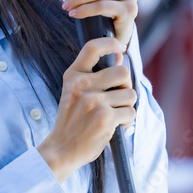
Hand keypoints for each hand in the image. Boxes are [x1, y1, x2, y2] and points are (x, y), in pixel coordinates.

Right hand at [37, 37, 136, 183]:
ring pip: (130, 94)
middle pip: (122, 72)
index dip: (110, 43)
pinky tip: (116, 125)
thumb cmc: (72, 120)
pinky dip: (128, 121)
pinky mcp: (105, 117)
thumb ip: (96, 74)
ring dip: (127, 106)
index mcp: (73, 75)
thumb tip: (119, 55)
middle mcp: (83, 85)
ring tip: (114, 114)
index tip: (121, 48)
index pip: (92, 48)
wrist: (62, 148)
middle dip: (126, 85)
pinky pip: (131, 112)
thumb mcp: (76, 92)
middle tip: (118, 98)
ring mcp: (94, 101)